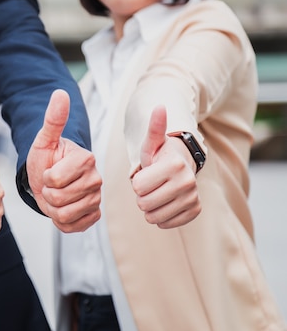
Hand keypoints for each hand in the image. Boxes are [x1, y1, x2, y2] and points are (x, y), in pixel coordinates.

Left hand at [26, 89, 101, 232]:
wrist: (48, 179)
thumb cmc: (46, 159)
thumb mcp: (44, 140)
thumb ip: (53, 119)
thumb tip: (61, 92)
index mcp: (86, 159)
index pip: (56, 179)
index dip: (46, 178)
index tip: (49, 171)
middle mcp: (96, 179)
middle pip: (59, 199)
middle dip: (48, 194)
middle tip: (51, 185)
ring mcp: (96, 198)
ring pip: (64, 214)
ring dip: (53, 208)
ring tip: (56, 195)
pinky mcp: (94, 215)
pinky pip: (72, 226)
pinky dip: (61, 221)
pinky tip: (63, 208)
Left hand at [132, 105, 200, 227]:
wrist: (180, 166)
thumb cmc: (160, 155)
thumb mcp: (152, 143)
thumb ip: (154, 127)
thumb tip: (160, 106)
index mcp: (175, 165)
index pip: (137, 187)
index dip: (137, 182)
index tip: (146, 173)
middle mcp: (188, 182)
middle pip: (144, 204)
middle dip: (142, 196)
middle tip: (151, 185)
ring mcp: (193, 198)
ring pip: (153, 217)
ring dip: (150, 207)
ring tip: (157, 193)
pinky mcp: (194, 211)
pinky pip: (166, 224)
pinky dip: (161, 217)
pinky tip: (165, 203)